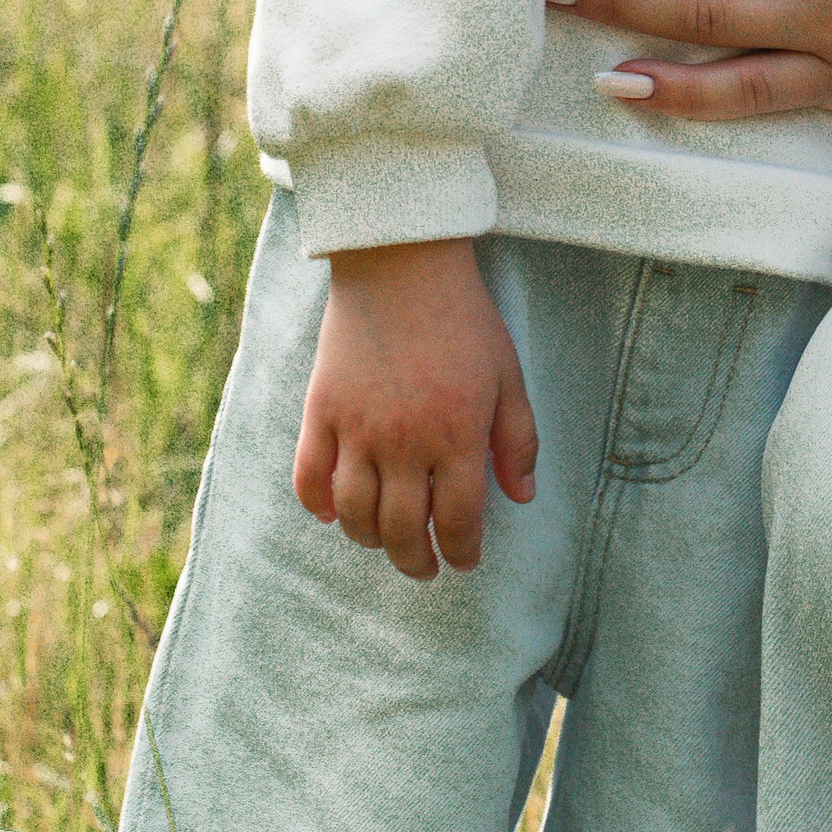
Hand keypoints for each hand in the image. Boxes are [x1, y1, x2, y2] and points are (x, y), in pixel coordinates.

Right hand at [292, 236, 538, 580]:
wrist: (401, 264)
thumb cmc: (463, 319)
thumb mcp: (507, 374)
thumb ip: (518, 439)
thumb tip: (522, 498)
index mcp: (457, 433)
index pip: (459, 520)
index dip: (463, 551)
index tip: (465, 561)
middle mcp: (404, 440)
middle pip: (402, 529)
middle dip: (416, 560)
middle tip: (425, 567)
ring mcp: (357, 428)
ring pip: (355, 514)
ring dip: (370, 540)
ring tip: (385, 543)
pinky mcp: (320, 410)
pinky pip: (309, 477)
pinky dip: (318, 506)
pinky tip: (334, 514)